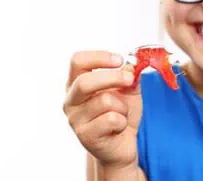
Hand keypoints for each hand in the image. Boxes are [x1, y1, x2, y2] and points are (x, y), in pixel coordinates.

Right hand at [63, 51, 142, 170]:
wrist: (122, 145)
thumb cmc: (121, 115)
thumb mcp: (129, 91)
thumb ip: (130, 76)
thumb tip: (131, 66)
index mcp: (76, 83)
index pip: (77, 61)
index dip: (99, 57)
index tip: (119, 60)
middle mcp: (71, 100)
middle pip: (85, 82)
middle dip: (113, 78)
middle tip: (130, 80)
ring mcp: (75, 119)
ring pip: (104, 101)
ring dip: (122, 106)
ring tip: (121, 114)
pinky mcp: (85, 135)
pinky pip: (111, 119)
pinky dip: (122, 121)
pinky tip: (118, 127)